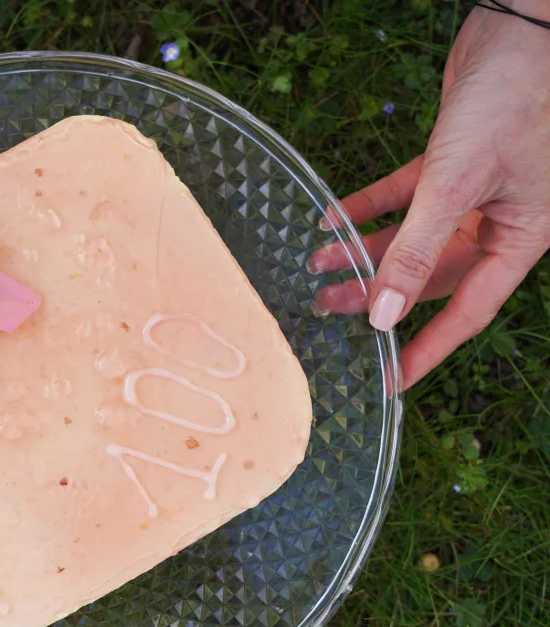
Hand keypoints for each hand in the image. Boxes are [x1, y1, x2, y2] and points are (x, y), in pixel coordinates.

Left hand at [309, 0, 549, 387]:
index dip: (425, 350)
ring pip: (410, 238)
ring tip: (315, 267)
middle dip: (375, 294)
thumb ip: (418, 250)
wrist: (523, 26)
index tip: (386, 381)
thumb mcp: (457, 184)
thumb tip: (384, 315)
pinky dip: (367, 208)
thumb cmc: (512, 100)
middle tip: (324, 309)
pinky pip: (402, 198)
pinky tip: (330, 220)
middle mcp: (497, 223)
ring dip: (362, 252)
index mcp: (519, 240)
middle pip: (428, 276)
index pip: (466, 313)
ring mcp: (472, 193)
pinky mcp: (449, 161)